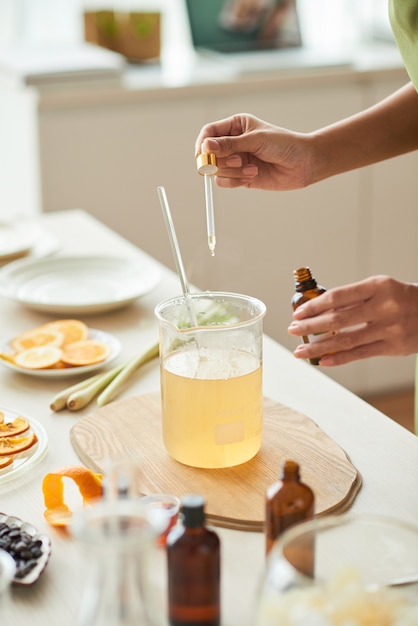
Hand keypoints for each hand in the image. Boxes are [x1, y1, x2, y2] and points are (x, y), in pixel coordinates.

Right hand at [195, 113, 312, 190]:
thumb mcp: (255, 140)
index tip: (204, 154)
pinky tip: (253, 175)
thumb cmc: (283, 144)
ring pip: (216, 170)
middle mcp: (232, 143)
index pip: (208, 133)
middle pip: (208, 154)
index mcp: (235, 126)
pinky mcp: (239, 177)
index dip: (203, 144)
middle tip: (237, 160)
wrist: (302, 163)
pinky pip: (224, 182)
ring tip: (252, 168)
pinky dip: (235, 181)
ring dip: (233, 171)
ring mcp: (235, 161)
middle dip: (221, 160)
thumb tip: (206, 146)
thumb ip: (230, 144)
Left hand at [287, 276, 417, 365]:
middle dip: (310, 326)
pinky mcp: (394, 347)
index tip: (298, 313)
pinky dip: (339, 359)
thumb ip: (355, 299)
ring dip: (318, 347)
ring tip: (300, 351)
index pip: (338, 297)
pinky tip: (322, 361)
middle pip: (338, 319)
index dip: (314, 306)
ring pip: (346, 340)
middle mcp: (384, 306)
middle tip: (292, 330)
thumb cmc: (402, 299)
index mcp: (378, 286)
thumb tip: (319, 311)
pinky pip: (360, 354)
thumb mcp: (382, 289)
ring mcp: (389, 329)